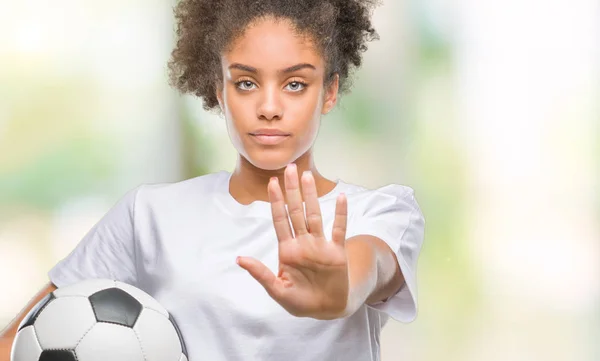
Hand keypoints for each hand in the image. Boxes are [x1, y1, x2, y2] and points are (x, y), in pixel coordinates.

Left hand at [236, 163, 349, 319]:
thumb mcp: (277, 290)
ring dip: (311, 196)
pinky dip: (340, 214)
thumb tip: (239, 259)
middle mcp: (303, 242)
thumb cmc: (300, 301)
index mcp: (287, 250)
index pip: (280, 220)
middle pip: (296, 211)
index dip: (276, 201)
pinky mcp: (337, 251)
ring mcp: (320, 245)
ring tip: (307, 176)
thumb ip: (260, 274)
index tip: (272, 182)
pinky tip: (341, 197)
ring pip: (315, 215)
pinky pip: (339, 229)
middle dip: (292, 190)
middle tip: (290, 168)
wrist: (326, 309)